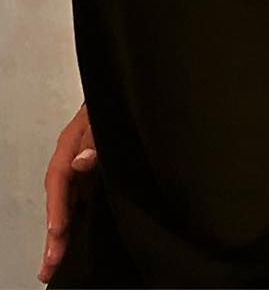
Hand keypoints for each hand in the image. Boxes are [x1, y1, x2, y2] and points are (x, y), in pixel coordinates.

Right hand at [39, 103, 96, 283]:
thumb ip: (94, 137)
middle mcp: (74, 159)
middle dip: (55, 233)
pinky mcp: (99, 173)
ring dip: (66, 231)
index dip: (57, 208)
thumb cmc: (112, 102)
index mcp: (70, 146)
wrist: (130, 93)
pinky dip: (81, 219)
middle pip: (62, 200)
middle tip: (50, 264)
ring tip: (56, 262)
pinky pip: (86, 199)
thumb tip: (82, 161)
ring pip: (72, 203)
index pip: (59, 180)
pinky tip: (80, 238)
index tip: (57, 232)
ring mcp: (86, 168)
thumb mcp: (102, 116)